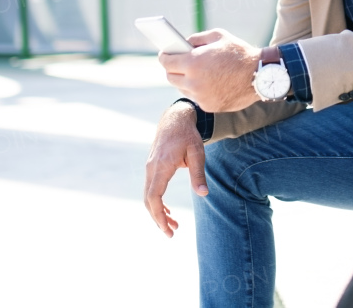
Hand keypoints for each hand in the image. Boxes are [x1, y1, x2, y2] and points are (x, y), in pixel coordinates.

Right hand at [144, 102, 207, 237]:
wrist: (175, 119)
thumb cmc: (188, 135)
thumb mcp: (197, 152)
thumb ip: (198, 173)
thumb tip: (203, 194)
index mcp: (161, 166)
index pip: (154, 197)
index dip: (158, 215)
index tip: (167, 229)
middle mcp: (151, 168)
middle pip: (148, 200)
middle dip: (158, 219)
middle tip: (172, 233)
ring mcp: (149, 168)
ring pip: (148, 196)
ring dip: (158, 212)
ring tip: (173, 225)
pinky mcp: (152, 168)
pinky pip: (151, 190)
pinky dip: (157, 203)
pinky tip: (168, 212)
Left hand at [159, 29, 261, 112]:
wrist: (261, 75)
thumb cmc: (240, 53)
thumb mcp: (218, 36)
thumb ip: (196, 38)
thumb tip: (183, 44)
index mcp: (193, 63)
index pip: (166, 61)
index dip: (164, 56)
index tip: (164, 53)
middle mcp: (194, 82)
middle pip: (170, 77)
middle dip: (172, 69)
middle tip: (177, 63)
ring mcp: (201, 96)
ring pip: (182, 88)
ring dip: (184, 80)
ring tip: (192, 72)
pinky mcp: (209, 106)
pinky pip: (196, 97)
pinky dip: (198, 90)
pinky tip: (205, 82)